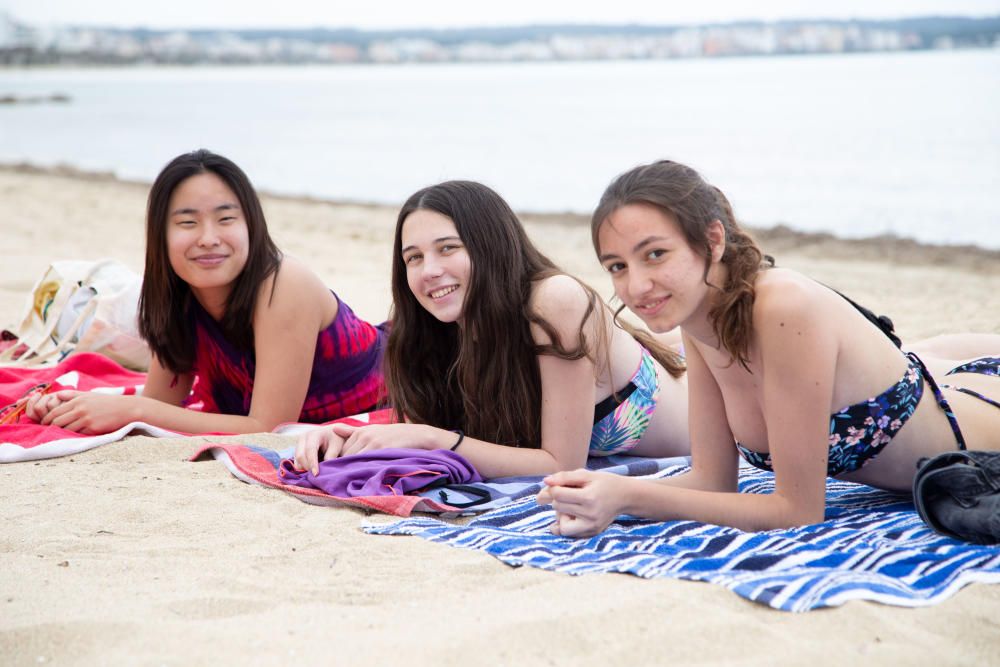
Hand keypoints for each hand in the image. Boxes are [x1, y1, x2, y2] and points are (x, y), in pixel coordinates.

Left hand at [30, 390, 135, 433]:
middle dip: (51, 427)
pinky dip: (74, 436)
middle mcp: (80, 409)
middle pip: (57, 421)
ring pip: (66, 429)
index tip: (45, 424)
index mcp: (77, 400)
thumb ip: (72, 395)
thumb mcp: (89, 395)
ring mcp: (86, 419)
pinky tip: (74, 437)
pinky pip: (78, 434)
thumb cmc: (106, 402)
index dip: (46, 419)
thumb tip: (56, 395)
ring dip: (62, 433)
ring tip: (60, 435)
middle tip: (49, 431)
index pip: (54, 411)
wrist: (126, 409)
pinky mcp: (93, 428)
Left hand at [294, 423, 435, 473]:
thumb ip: (351, 431)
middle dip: (344, 466)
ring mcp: (371, 441)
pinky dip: (362, 469)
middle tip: (340, 478)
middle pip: (346, 455)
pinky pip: (366, 461)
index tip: (337, 472)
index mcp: (360, 431)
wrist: (414, 435)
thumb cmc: (391, 435)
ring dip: (352, 470)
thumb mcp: (372, 430)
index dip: (340, 462)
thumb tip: (334, 429)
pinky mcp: (380, 448)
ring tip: (350, 480)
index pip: (342, 450)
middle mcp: (363, 435)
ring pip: (354, 459)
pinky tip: (363, 476)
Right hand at [294, 426, 347, 474]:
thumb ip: (331, 456)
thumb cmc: (336, 439)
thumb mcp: (337, 445)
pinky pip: (296, 462)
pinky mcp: (297, 450)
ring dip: (305, 468)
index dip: (312, 463)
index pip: (310, 450)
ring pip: (297, 461)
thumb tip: (323, 469)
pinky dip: (303, 468)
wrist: (332, 433)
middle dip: (308, 467)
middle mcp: (303, 438)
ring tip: (317, 471)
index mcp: (314, 434)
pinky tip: (313, 469)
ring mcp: (298, 444)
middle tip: (317, 475)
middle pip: (300, 456)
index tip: (316, 474)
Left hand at [536, 469, 628, 537]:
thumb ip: (564, 477)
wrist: (626, 496)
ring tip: (571, 506)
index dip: (554, 487)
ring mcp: (592, 526)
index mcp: (589, 497)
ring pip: (561, 525)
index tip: (561, 484)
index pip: (557, 494)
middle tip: (568, 493)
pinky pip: (568, 533)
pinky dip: (565, 525)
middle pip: (557, 507)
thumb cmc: (604, 483)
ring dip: (561, 514)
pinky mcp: (592, 532)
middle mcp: (590, 515)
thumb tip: (545, 481)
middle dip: (558, 499)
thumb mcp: (586, 474)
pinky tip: (570, 516)